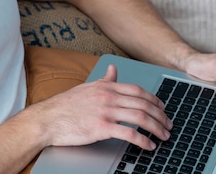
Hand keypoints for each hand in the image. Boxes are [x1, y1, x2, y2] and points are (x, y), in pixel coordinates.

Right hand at [31, 64, 172, 150]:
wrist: (47, 119)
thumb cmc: (64, 106)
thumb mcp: (86, 87)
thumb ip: (104, 80)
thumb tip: (113, 69)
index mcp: (105, 87)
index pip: (137, 90)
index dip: (154, 99)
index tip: (162, 108)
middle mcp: (108, 97)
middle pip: (143, 104)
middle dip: (160, 116)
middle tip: (168, 125)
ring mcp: (105, 112)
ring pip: (140, 117)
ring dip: (156, 128)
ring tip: (163, 136)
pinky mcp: (101, 128)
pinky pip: (129, 134)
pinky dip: (143, 140)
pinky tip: (149, 146)